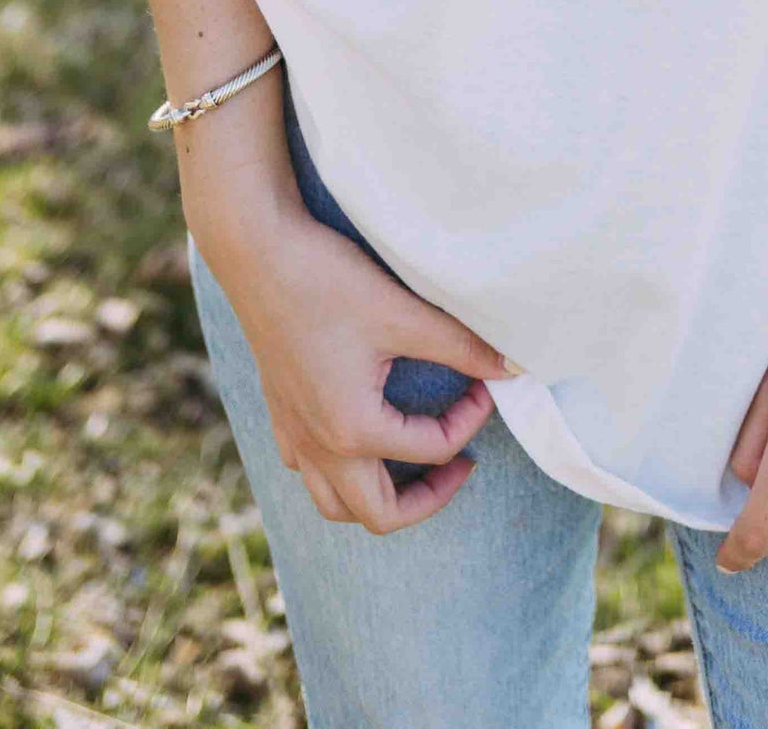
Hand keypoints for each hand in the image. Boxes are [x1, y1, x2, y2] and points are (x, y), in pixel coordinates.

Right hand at [195, 189, 517, 535]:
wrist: (256, 252)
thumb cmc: (326, 280)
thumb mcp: (402, 313)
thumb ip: (460, 346)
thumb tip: (512, 368)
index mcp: (352, 429)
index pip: (431, 450)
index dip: (470, 420)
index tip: (485, 383)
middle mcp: (318, 446)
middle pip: (379, 516)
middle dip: (429, 500)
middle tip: (462, 463)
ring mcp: (293, 434)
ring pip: (335, 505)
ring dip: (380, 499)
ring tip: (414, 465)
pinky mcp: (279, 415)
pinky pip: (308, 471)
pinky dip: (340, 473)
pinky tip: (361, 438)